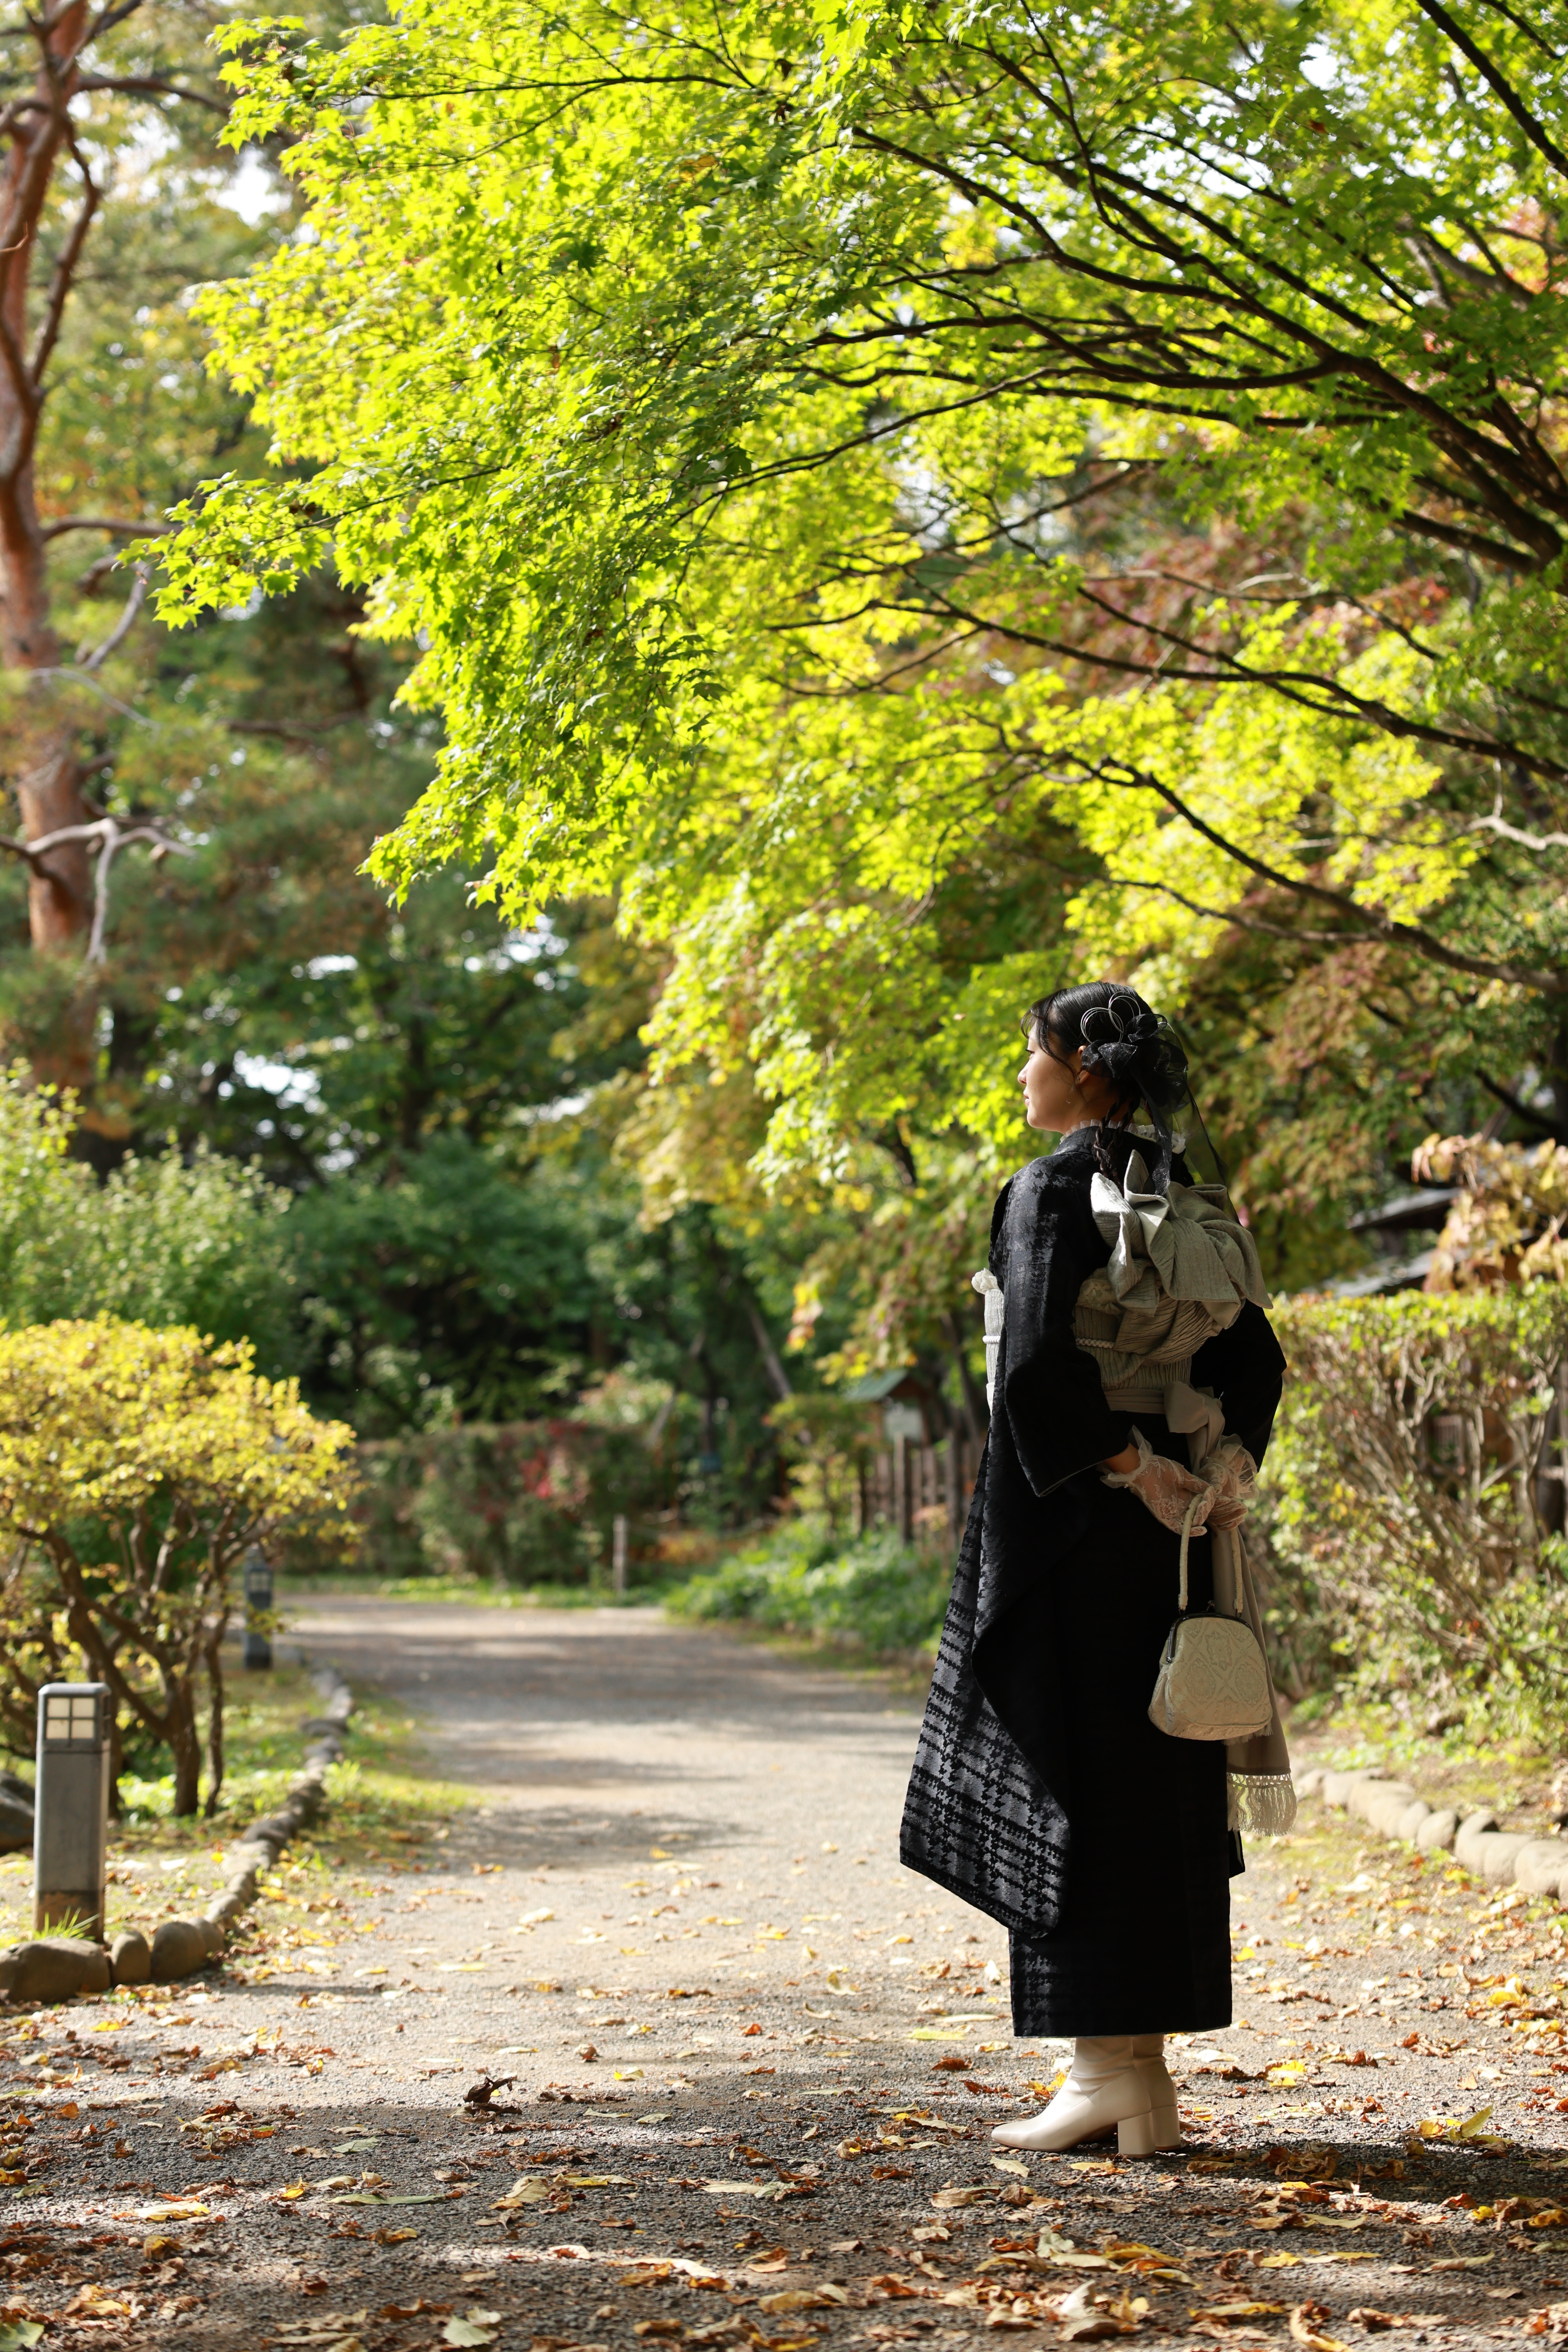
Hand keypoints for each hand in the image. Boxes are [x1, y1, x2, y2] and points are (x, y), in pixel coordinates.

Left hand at [1100, 1427, 1217, 1534]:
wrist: (1143, 1469)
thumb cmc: (1161, 1469)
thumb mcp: (1184, 1476)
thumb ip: (1197, 1484)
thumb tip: (1213, 1491)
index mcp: (1184, 1495)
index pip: (1200, 1504)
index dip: (1208, 1502)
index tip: (1212, 1495)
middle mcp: (1179, 1505)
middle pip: (1196, 1514)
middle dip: (1204, 1510)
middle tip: (1206, 1502)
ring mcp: (1172, 1511)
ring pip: (1189, 1522)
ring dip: (1199, 1519)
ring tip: (1203, 1509)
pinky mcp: (1164, 1517)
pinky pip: (1177, 1528)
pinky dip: (1190, 1531)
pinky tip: (1201, 1529)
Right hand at [1195, 1440, 1257, 1531]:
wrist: (1223, 1474)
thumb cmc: (1216, 1470)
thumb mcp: (1215, 1472)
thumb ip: (1214, 1480)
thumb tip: (1216, 1488)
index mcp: (1198, 1497)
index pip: (1205, 1505)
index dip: (1217, 1503)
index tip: (1228, 1499)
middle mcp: (1202, 1507)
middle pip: (1213, 1515)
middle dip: (1227, 1510)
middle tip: (1239, 1504)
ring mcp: (1211, 1513)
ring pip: (1219, 1521)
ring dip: (1232, 1516)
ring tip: (1243, 1508)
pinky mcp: (1219, 1516)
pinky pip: (1224, 1526)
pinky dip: (1233, 1524)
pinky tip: (1241, 1517)